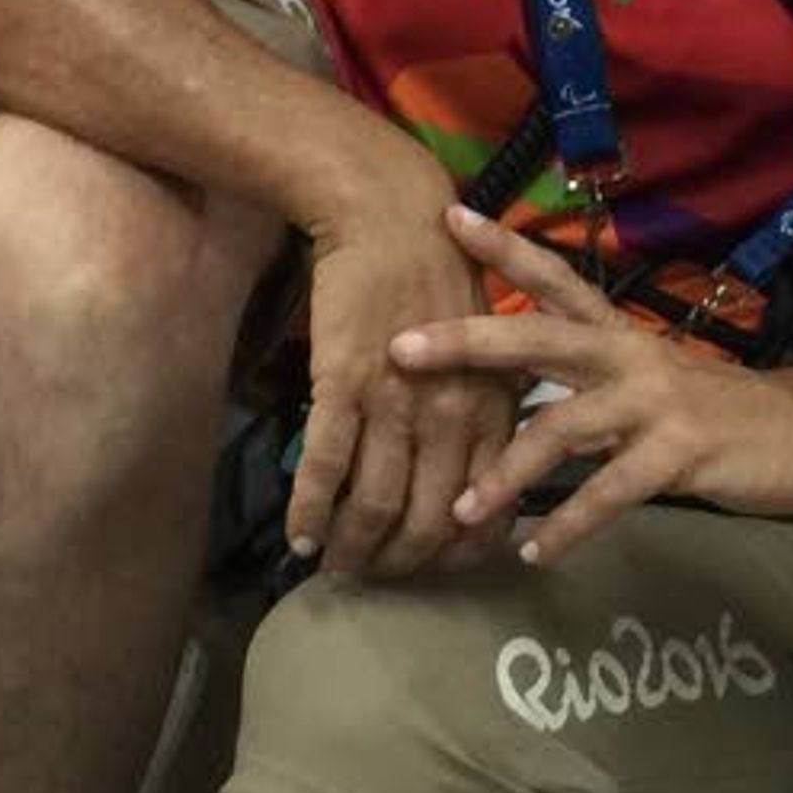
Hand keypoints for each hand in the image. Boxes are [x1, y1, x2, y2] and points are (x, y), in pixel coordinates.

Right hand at [292, 159, 501, 577]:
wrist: (390, 216)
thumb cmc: (442, 276)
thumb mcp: (489, 349)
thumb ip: (488, 410)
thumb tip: (476, 472)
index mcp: (494, 410)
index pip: (481, 512)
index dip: (451, 557)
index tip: (427, 572)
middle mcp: (451, 417)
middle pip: (425, 523)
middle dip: (396, 564)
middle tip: (371, 577)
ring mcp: (396, 404)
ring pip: (373, 506)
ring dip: (350, 548)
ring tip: (333, 566)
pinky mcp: (343, 386)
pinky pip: (325, 468)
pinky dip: (309, 510)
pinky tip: (298, 536)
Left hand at [391, 209, 792, 566]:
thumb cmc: (722, 413)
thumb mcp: (651, 384)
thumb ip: (591, 388)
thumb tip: (519, 404)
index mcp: (621, 336)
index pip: (555, 280)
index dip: (503, 246)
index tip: (448, 214)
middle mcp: (630, 356)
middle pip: (538, 337)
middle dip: (467, 341)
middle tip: (400, 348)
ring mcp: (656, 403)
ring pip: (561, 427)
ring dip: (504, 472)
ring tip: (460, 510)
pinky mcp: (681, 452)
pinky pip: (610, 493)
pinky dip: (569, 526)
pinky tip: (536, 551)